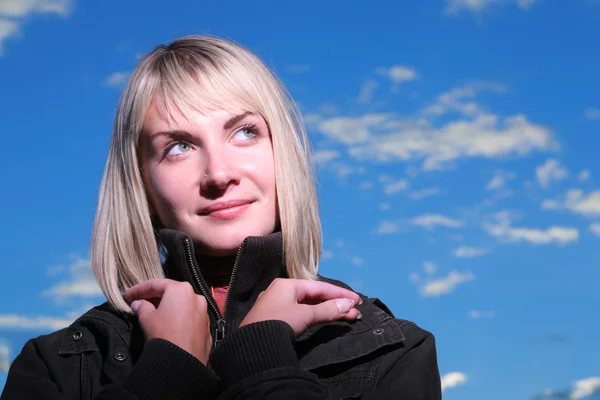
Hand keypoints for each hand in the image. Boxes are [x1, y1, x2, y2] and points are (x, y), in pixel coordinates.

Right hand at [125, 279, 211, 364]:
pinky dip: (179, 319)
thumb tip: (138, 304)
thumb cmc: (164, 334)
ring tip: (153, 314)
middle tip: (139, 302)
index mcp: (181, 290)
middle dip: (155, 297)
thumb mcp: (147, 318)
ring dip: (168, 308)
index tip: (128, 295)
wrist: (182, 362)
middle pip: (172, 293)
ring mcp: (204, 313)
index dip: (139, 289)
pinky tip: (169, 326)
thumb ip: (142, 307)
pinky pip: (190, 318)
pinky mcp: (206, 328)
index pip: (157, 284)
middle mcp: (196, 297)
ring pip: (183, 305)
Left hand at [239, 278, 361, 335]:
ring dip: (326, 310)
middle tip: (354, 311)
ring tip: (345, 316)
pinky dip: (314, 315)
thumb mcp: (306, 315)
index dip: (340, 294)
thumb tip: (349, 305)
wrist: (254, 345)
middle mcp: (281, 291)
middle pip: (314, 295)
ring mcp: (276, 305)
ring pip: (307, 304)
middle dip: (335, 303)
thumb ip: (328, 310)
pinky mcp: (274, 318)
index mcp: (287, 284)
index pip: (319, 287)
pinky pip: (299, 312)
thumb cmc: (280, 323)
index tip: (357, 301)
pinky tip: (324, 318)